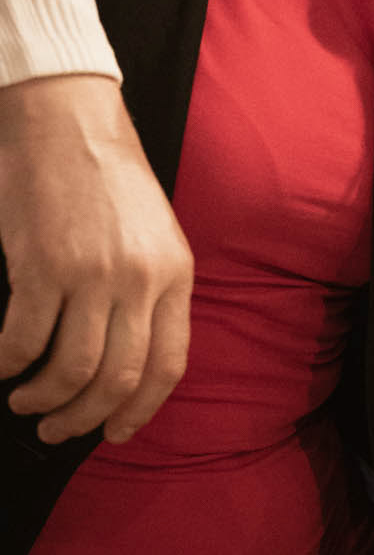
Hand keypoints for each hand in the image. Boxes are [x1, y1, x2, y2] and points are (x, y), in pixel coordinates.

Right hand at [0, 75, 191, 443]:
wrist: (68, 121)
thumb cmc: (108, 179)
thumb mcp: (155, 233)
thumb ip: (150, 291)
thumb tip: (125, 365)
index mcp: (175, 272)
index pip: (169, 364)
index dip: (140, 410)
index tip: (114, 433)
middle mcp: (140, 278)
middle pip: (118, 378)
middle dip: (84, 419)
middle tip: (56, 429)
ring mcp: (92, 274)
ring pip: (71, 371)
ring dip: (43, 400)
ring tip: (26, 401)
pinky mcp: (42, 267)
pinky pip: (22, 341)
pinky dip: (6, 365)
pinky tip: (0, 366)